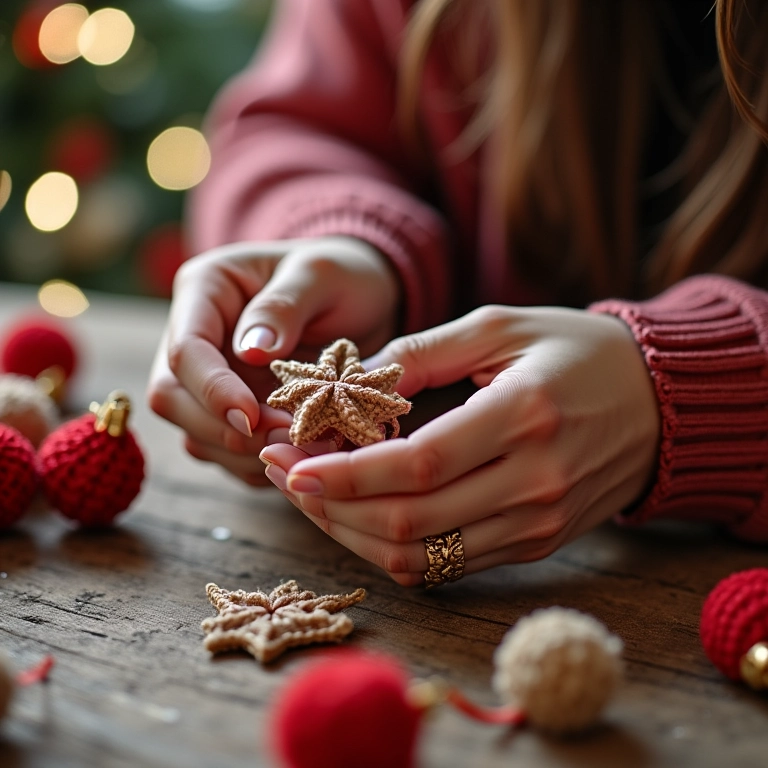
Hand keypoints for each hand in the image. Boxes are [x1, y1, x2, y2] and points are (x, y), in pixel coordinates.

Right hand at [147, 236, 399, 484]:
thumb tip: (252, 351)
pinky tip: (298, 455)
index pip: (185, 349)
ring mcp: (208, 379)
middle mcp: (195, 337)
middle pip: (173, 398)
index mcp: (205, 290)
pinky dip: (258, 463)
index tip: (251, 416)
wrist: (360, 298)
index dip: (213, 389)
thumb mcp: (320, 275)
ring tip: (302, 447)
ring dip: (243, 453)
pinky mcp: (229, 412)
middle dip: (224, 429)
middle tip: (285, 436)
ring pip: (196, 433)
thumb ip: (284, 306)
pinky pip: (226, 453)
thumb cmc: (341, 276)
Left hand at [259, 305, 660, 582]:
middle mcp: (534, 483)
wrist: (657, 405)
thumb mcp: (500, 327)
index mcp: (525, 416)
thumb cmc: (576, 351)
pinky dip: (391, 546)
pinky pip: (446, 565)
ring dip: (351, 533)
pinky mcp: (534, 544)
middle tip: (281, 474)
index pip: (418, 466)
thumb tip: (345, 379)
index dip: (346, 472)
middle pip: (409, 522)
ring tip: (309, 495)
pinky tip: (359, 512)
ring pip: (421, 557)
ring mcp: (536, 523)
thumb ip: (421, 352)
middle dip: (330, 506)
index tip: (290, 462)